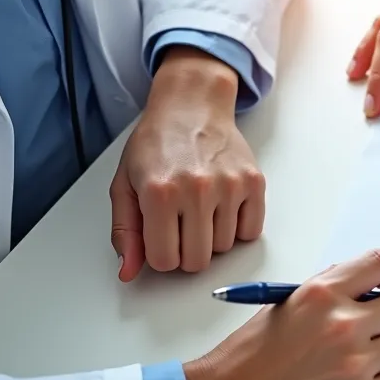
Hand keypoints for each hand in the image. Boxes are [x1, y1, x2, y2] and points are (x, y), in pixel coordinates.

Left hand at [110, 46, 263, 280]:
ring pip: (224, 248)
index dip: (161, 254)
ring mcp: (229, 185)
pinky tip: (223, 207)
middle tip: (181, 224)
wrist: (191, 107)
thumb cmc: (157, 144)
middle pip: (198, 261)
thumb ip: (125, 232)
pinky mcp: (254, 182)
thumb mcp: (125, 185)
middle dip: (186, 251)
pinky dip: (237, 227)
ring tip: (201, 208)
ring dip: (212, 237)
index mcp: (159, 192)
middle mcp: (196, 189)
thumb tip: (129, 272)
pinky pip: (250, 232)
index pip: (165, 261)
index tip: (161, 236)